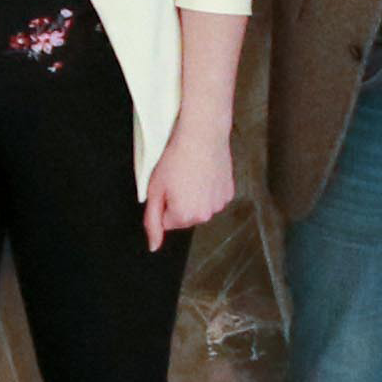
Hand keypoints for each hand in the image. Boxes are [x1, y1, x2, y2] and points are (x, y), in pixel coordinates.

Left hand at [139, 129, 236, 248]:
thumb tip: (154, 246)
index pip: (167, 222)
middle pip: (185, 217)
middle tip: (178, 178)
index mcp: (184, 217)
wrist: (202, 135)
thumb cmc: (176, 158)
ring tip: (192, 174)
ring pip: (200, 207)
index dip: (163, 202)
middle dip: (179, 202)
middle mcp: (204, 216)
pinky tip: (205, 173)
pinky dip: (209, 189)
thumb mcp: (155, 190)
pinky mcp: (229, 192)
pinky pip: (214, 198)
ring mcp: (219, 204)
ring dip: (195, 196)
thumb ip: (152, 221)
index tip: (167, 185)